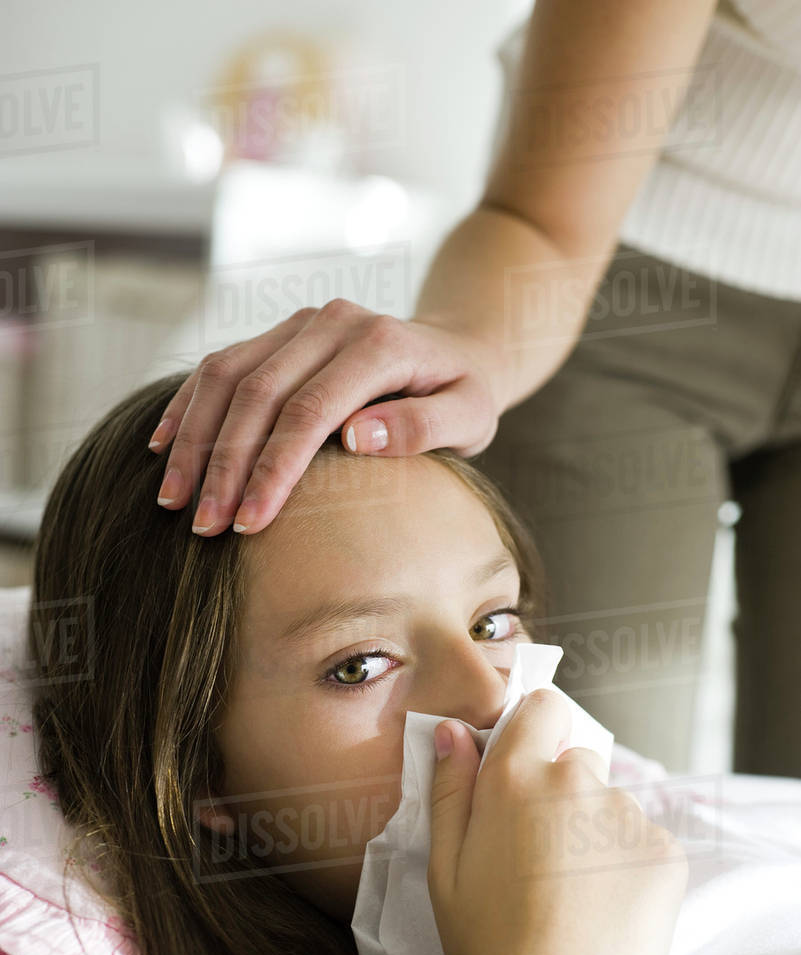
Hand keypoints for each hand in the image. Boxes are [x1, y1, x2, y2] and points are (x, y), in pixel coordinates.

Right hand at [147, 301, 506, 534]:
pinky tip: (163, 448)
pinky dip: (188, 406)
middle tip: (203, 526)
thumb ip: (423, 426)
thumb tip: (357, 438)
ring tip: (173, 499)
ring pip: (226, 375)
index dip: (273, 469)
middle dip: (223, 464)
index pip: (309, 412)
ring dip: (194, 438)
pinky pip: (219, 365)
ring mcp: (299, 323)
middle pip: (257, 393)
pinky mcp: (278, 334)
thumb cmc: (464, 394)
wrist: (457, 347)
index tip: (248, 523)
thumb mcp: (470, 416)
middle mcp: (331, 322)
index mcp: (378, 343)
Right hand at [427, 689, 688, 954]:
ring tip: (572, 895)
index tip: (525, 768)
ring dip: (594, 832)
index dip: (534, 731)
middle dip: (560, 792)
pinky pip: (643, 841)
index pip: (543, 707)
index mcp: (515, 777)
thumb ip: (449, 789)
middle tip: (540, 856)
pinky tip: (604, 911)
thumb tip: (453, 730)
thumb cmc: (487, 945)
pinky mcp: (666, 852)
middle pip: (577, 761)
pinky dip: (628, 866)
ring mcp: (628, 816)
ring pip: (610, 806)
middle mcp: (577, 781)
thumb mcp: (443, 867)